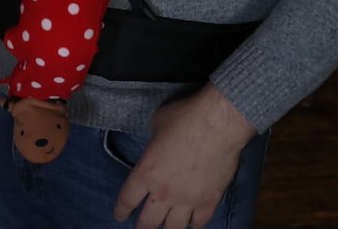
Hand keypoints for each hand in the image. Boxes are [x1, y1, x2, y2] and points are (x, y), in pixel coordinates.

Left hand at [114, 86, 254, 227]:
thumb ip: (153, 143)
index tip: (119, 215)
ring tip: (167, 224)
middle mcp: (164, 192)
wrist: (218, 123)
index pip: (127, 200)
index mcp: (146, 173)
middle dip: (142, 226)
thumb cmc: (184, 118)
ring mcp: (188, 200)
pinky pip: (199, 223)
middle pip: (148, 222)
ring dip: (168, 226)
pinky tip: (192, 220)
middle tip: (142, 225)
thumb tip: (158, 147)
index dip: (121, 210)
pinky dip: (194, 223)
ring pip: (174, 228)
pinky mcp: (210, 201)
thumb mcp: (157, 124)